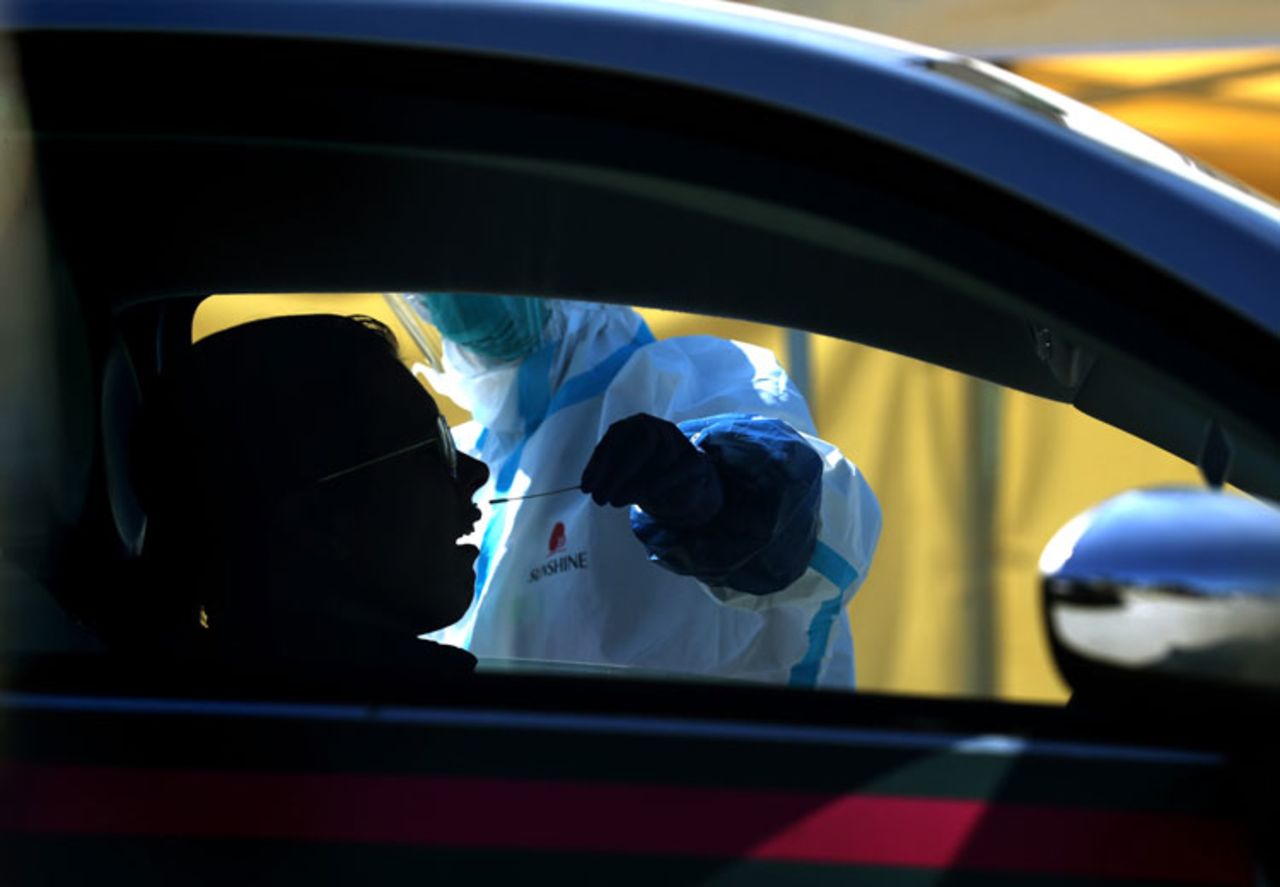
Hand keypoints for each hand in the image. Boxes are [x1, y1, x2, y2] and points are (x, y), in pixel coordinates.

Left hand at [580, 413, 723, 527]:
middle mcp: (657, 427)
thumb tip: (594, 489)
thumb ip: (612, 476)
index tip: (587, 487)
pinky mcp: (695, 461)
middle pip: (640, 443)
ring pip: (661, 455)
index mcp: (634, 425)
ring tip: (616, 501)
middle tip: (600, 499)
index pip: (615, 437)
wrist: (683, 481)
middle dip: (617, 473)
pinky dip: (662, 482)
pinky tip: (648, 496)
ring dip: (635, 482)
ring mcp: (679, 442)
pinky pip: (678, 470)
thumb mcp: (624, 473)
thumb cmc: (645, 474)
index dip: (599, 463)